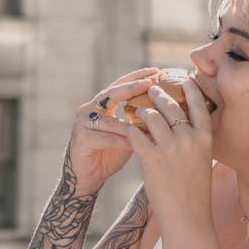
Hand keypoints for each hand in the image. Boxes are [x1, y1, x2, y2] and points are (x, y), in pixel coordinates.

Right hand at [67, 68, 158, 194]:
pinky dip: (122, 140)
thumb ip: (139, 122)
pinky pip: (105, 138)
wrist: (87, 179)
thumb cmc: (109, 155)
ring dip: (132, 121)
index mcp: (101, 105)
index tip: (156, 70)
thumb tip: (168, 112)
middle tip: (150, 83)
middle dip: (132, 87)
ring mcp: (82, 124)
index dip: (137, 77)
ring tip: (152, 118)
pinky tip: (137, 141)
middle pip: (112, 93)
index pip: (120, 85)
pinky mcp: (81, 139)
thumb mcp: (127, 134)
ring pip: (110, 119)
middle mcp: (89, 109)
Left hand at [123, 79, 213, 230]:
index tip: (184, 78)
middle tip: (152, 90)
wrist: (188, 217)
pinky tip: (129, 130)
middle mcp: (189, 139)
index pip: (198, 104)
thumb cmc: (196, 191)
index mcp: (205, 138)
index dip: (191, 89)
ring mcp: (170, 148)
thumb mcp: (203, 160)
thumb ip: (196, 140)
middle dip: (159, 95)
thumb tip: (187, 122)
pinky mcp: (151, 159)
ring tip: (138, 110)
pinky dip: (131, 131)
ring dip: (142, 112)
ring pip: (151, 116)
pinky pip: (136, 135)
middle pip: (171, 106)